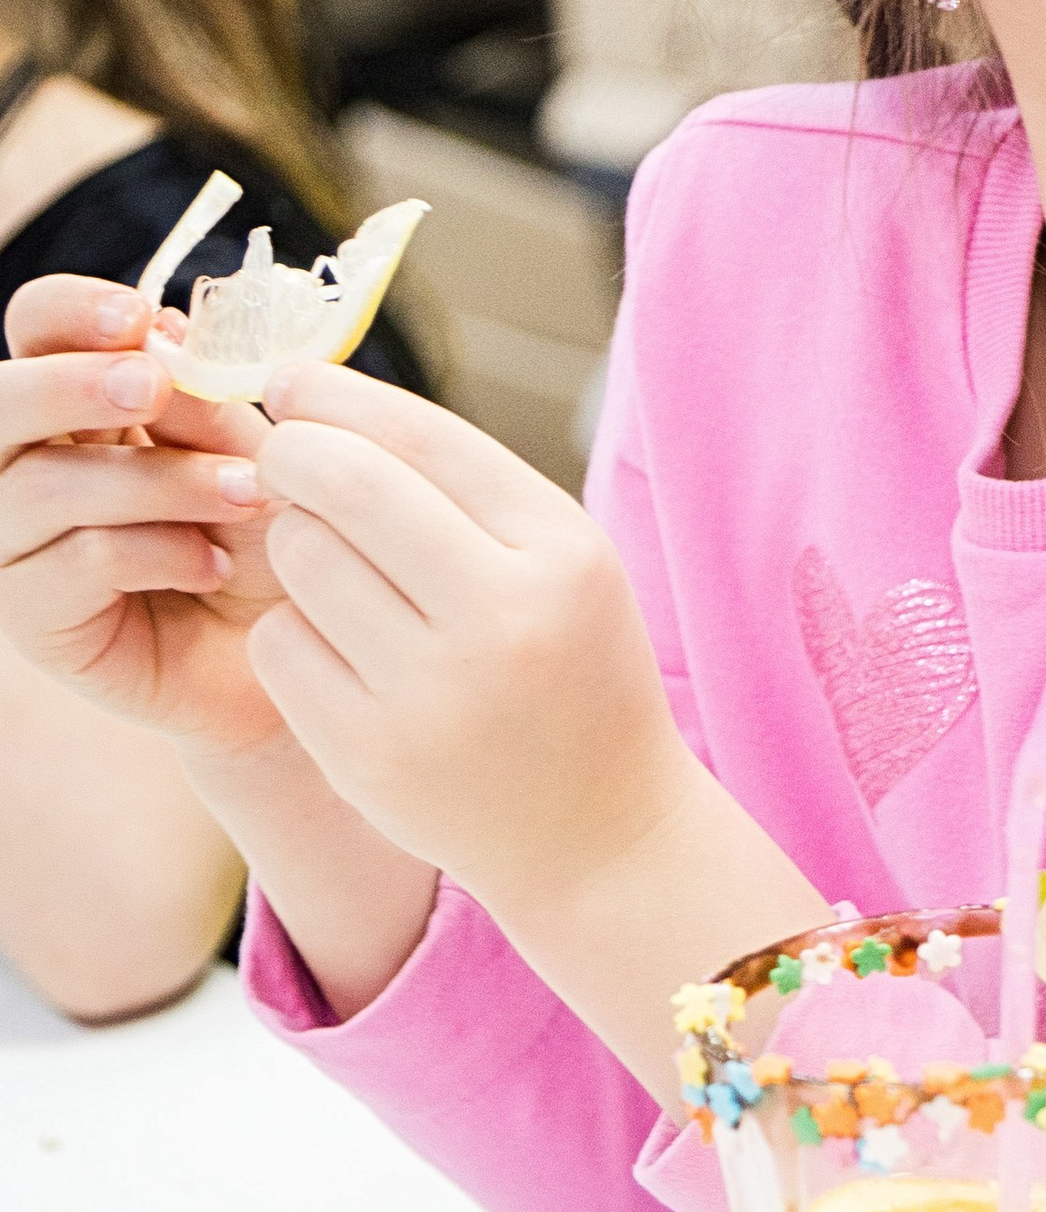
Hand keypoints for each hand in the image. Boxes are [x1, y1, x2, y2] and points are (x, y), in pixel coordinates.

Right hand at [0, 276, 288, 762]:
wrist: (305, 649)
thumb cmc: (270, 535)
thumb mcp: (245, 447)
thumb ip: (198, 397)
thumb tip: (158, 337)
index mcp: (76, 401)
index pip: (35, 328)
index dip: (70, 312)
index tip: (138, 316)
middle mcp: (25, 465)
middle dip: (71, 386)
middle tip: (151, 386)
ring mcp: (15, 544)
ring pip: (41, 487)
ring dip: (154, 482)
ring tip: (245, 493)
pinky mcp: (34, 619)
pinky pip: (74, 564)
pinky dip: (155, 553)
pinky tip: (213, 565)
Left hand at [244, 361, 695, 920]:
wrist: (599, 829)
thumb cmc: (570, 668)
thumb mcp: (564, 565)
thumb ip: (467, 489)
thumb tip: (324, 406)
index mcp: (562, 555)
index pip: (425, 439)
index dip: (340, 397)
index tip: (292, 381)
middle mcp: (503, 618)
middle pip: (346, 486)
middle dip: (294, 454)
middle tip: (280, 456)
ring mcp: (431, 693)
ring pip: (301, 559)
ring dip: (297, 546)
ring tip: (339, 572)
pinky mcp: (368, 754)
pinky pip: (281, 644)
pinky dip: (296, 632)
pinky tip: (341, 652)